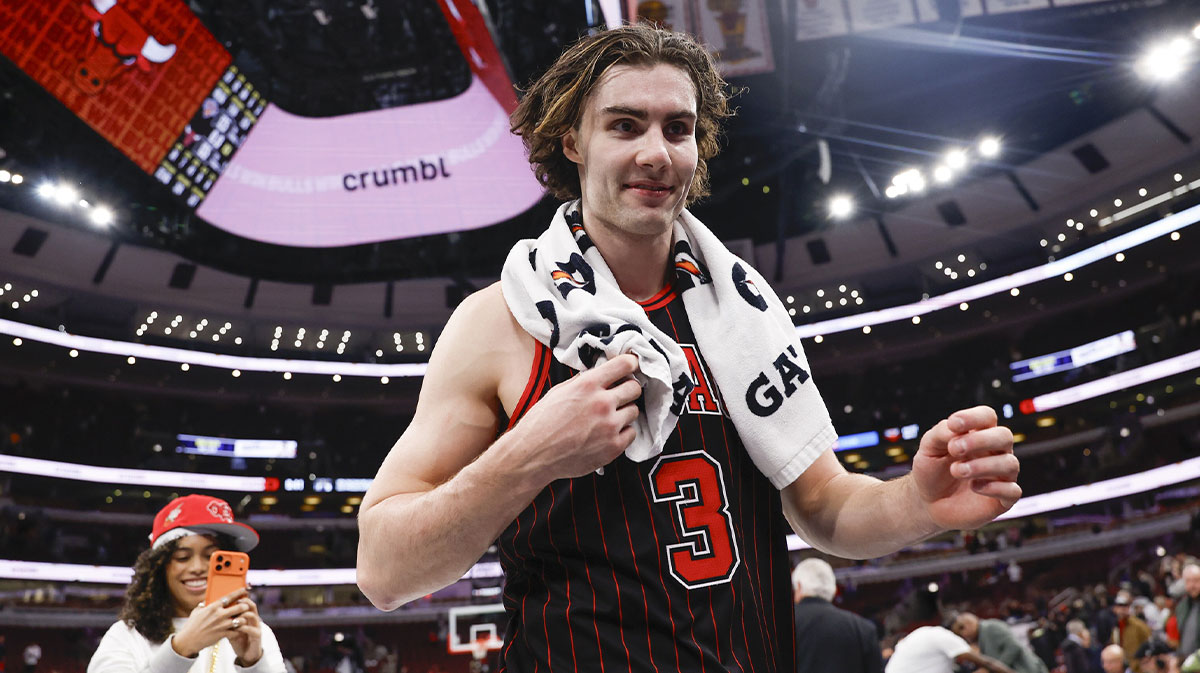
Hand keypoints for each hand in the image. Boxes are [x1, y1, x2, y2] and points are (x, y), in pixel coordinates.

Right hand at [172, 587, 255, 659]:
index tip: (245, 590)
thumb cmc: (191, 626)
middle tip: (246, 607)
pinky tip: (238, 630)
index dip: (239, 592)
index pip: (229, 597)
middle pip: (240, 607)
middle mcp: (219, 615)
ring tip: (243, 619)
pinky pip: (237, 631)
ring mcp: (222, 625)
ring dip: (243, 619)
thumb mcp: (196, 612)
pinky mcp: (223, 634)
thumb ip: (204, 605)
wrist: (187, 641)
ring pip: (241, 620)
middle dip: (245, 606)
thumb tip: (208, 600)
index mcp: (213, 607)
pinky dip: (239, 630)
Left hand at [225, 594, 263, 665]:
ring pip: (253, 616)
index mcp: (247, 614)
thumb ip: (225, 618)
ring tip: (234, 617)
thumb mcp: (230, 627)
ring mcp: (256, 626)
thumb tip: (211, 610)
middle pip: (251, 606)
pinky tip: (236, 629)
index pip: (246, 601)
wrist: (246, 652)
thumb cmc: (237, 638)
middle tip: (235, 603)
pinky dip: (244, 628)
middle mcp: (254, 618)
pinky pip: (252, 630)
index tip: (232, 593)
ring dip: (243, 615)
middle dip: (243, 603)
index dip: (241, 596)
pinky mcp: (257, 635)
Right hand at [510, 353, 641, 479]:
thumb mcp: (558, 392)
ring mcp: (609, 426)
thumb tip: (599, 374)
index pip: (625, 364)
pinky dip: (623, 433)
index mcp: (587, 385)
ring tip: (608, 418)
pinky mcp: (613, 447)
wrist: (533, 455)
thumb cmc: (541, 423)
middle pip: (635, 387)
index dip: (631, 364)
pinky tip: (608, 433)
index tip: (632, 366)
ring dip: (624, 412)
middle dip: (628, 389)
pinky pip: (632, 433)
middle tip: (619, 395)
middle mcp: (602, 403)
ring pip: (634, 411)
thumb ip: (582, 381)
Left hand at [910, 406, 1020, 529]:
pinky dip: (994, 488)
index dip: (974, 417)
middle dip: (980, 440)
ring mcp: (1001, 475)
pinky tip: (974, 487)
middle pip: (1004, 436)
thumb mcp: (928, 448)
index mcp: (978, 434)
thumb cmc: (931, 470)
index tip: (953, 424)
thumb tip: (955, 427)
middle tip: (954, 449)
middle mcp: (994, 452)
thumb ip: (941, 433)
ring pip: (1010, 463)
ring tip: (956, 470)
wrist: (928, 502)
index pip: (987, 416)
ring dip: (982, 465)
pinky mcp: (1003, 499)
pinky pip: (1012, 491)